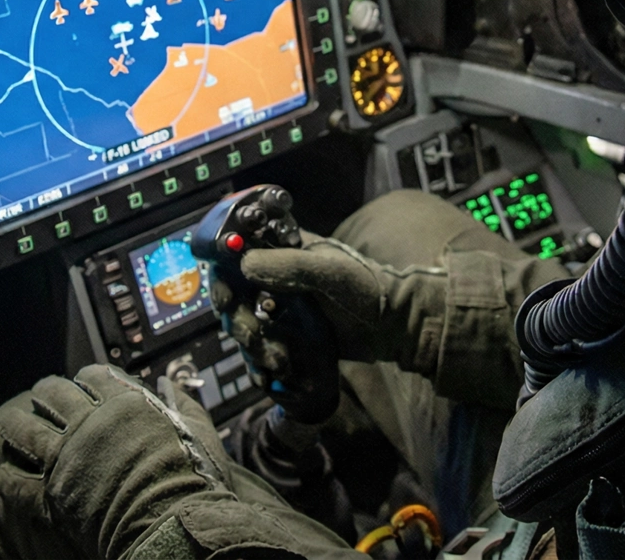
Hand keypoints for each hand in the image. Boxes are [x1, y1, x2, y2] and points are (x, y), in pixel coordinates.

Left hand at [0, 364, 232, 558]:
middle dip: (47, 392)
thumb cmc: (191, 479)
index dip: (86, 376)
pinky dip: (11, 474)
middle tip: (42, 395)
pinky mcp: (53, 490)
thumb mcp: (197, 431)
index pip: (95, 375)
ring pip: (27, 429)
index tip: (83, 379)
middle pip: (55, 394)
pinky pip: (19, 480)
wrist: (171, 522)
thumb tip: (170, 382)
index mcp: (125, 403)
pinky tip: (5, 472)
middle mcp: (90, 422)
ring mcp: (67, 455)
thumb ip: (183, 402)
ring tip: (12, 423)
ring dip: (18, 424)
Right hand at [220, 234, 556, 410]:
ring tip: (279, 360)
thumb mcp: (331, 271)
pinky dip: (265, 364)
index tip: (226, 289)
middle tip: (256, 334)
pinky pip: (265, 352)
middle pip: (234, 296)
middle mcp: (278, 279)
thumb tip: (243, 263)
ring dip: (255, 346)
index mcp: (284, 251)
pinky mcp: (295, 339)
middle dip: (238, 319)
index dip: (223, 268)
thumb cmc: (372, 288)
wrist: (401, 326)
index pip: (236, 251)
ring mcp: (285, 311)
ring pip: (247, 328)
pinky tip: (277, 373)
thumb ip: (288, 264)